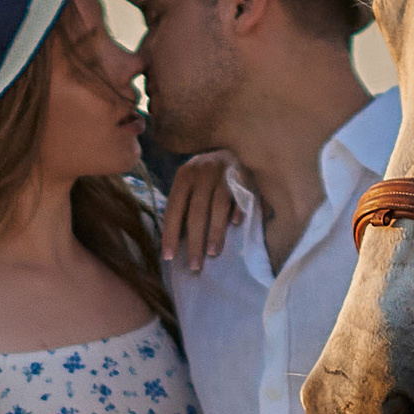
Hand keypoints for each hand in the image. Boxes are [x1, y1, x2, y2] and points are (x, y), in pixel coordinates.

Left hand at [162, 151, 245, 271]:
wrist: (235, 149)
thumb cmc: (209, 177)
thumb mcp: (191, 186)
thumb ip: (183, 208)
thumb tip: (174, 242)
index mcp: (184, 176)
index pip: (174, 208)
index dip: (170, 234)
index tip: (169, 257)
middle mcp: (202, 171)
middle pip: (196, 211)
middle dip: (194, 241)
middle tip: (194, 265)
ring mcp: (224, 172)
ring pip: (218, 206)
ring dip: (215, 232)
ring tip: (212, 253)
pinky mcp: (244, 174)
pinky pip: (240, 197)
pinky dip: (238, 211)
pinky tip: (236, 225)